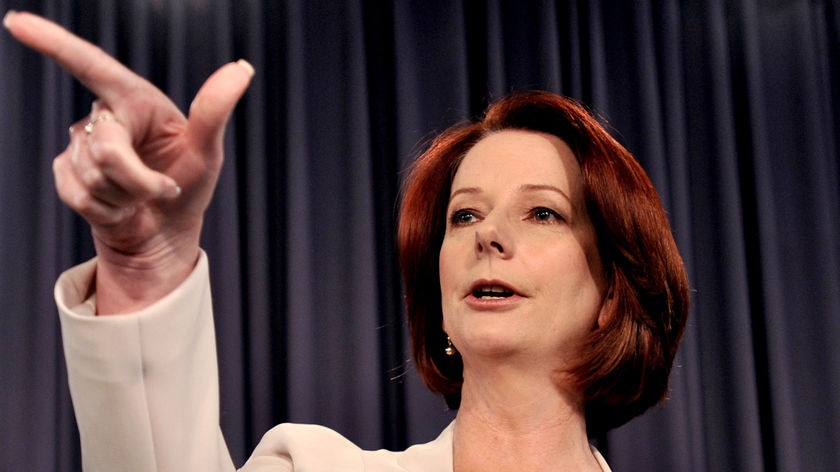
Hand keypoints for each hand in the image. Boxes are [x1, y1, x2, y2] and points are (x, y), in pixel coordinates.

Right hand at [4, 11, 253, 312]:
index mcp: (135, 100)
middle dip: (137, 181)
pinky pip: (78, 194)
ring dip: (124, 197)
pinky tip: (120, 207)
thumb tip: (241, 69)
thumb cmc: (190, 186)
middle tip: (163, 191)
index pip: (92, 66)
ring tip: (140, 197)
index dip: (54, 43)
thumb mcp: (208, 152)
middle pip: (104, 149)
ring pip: (91, 176)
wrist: (164, 232)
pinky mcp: (66, 172)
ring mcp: (80, 144)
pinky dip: (107, 210)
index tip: (17, 23)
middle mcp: (104, 116)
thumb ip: (214, 110)